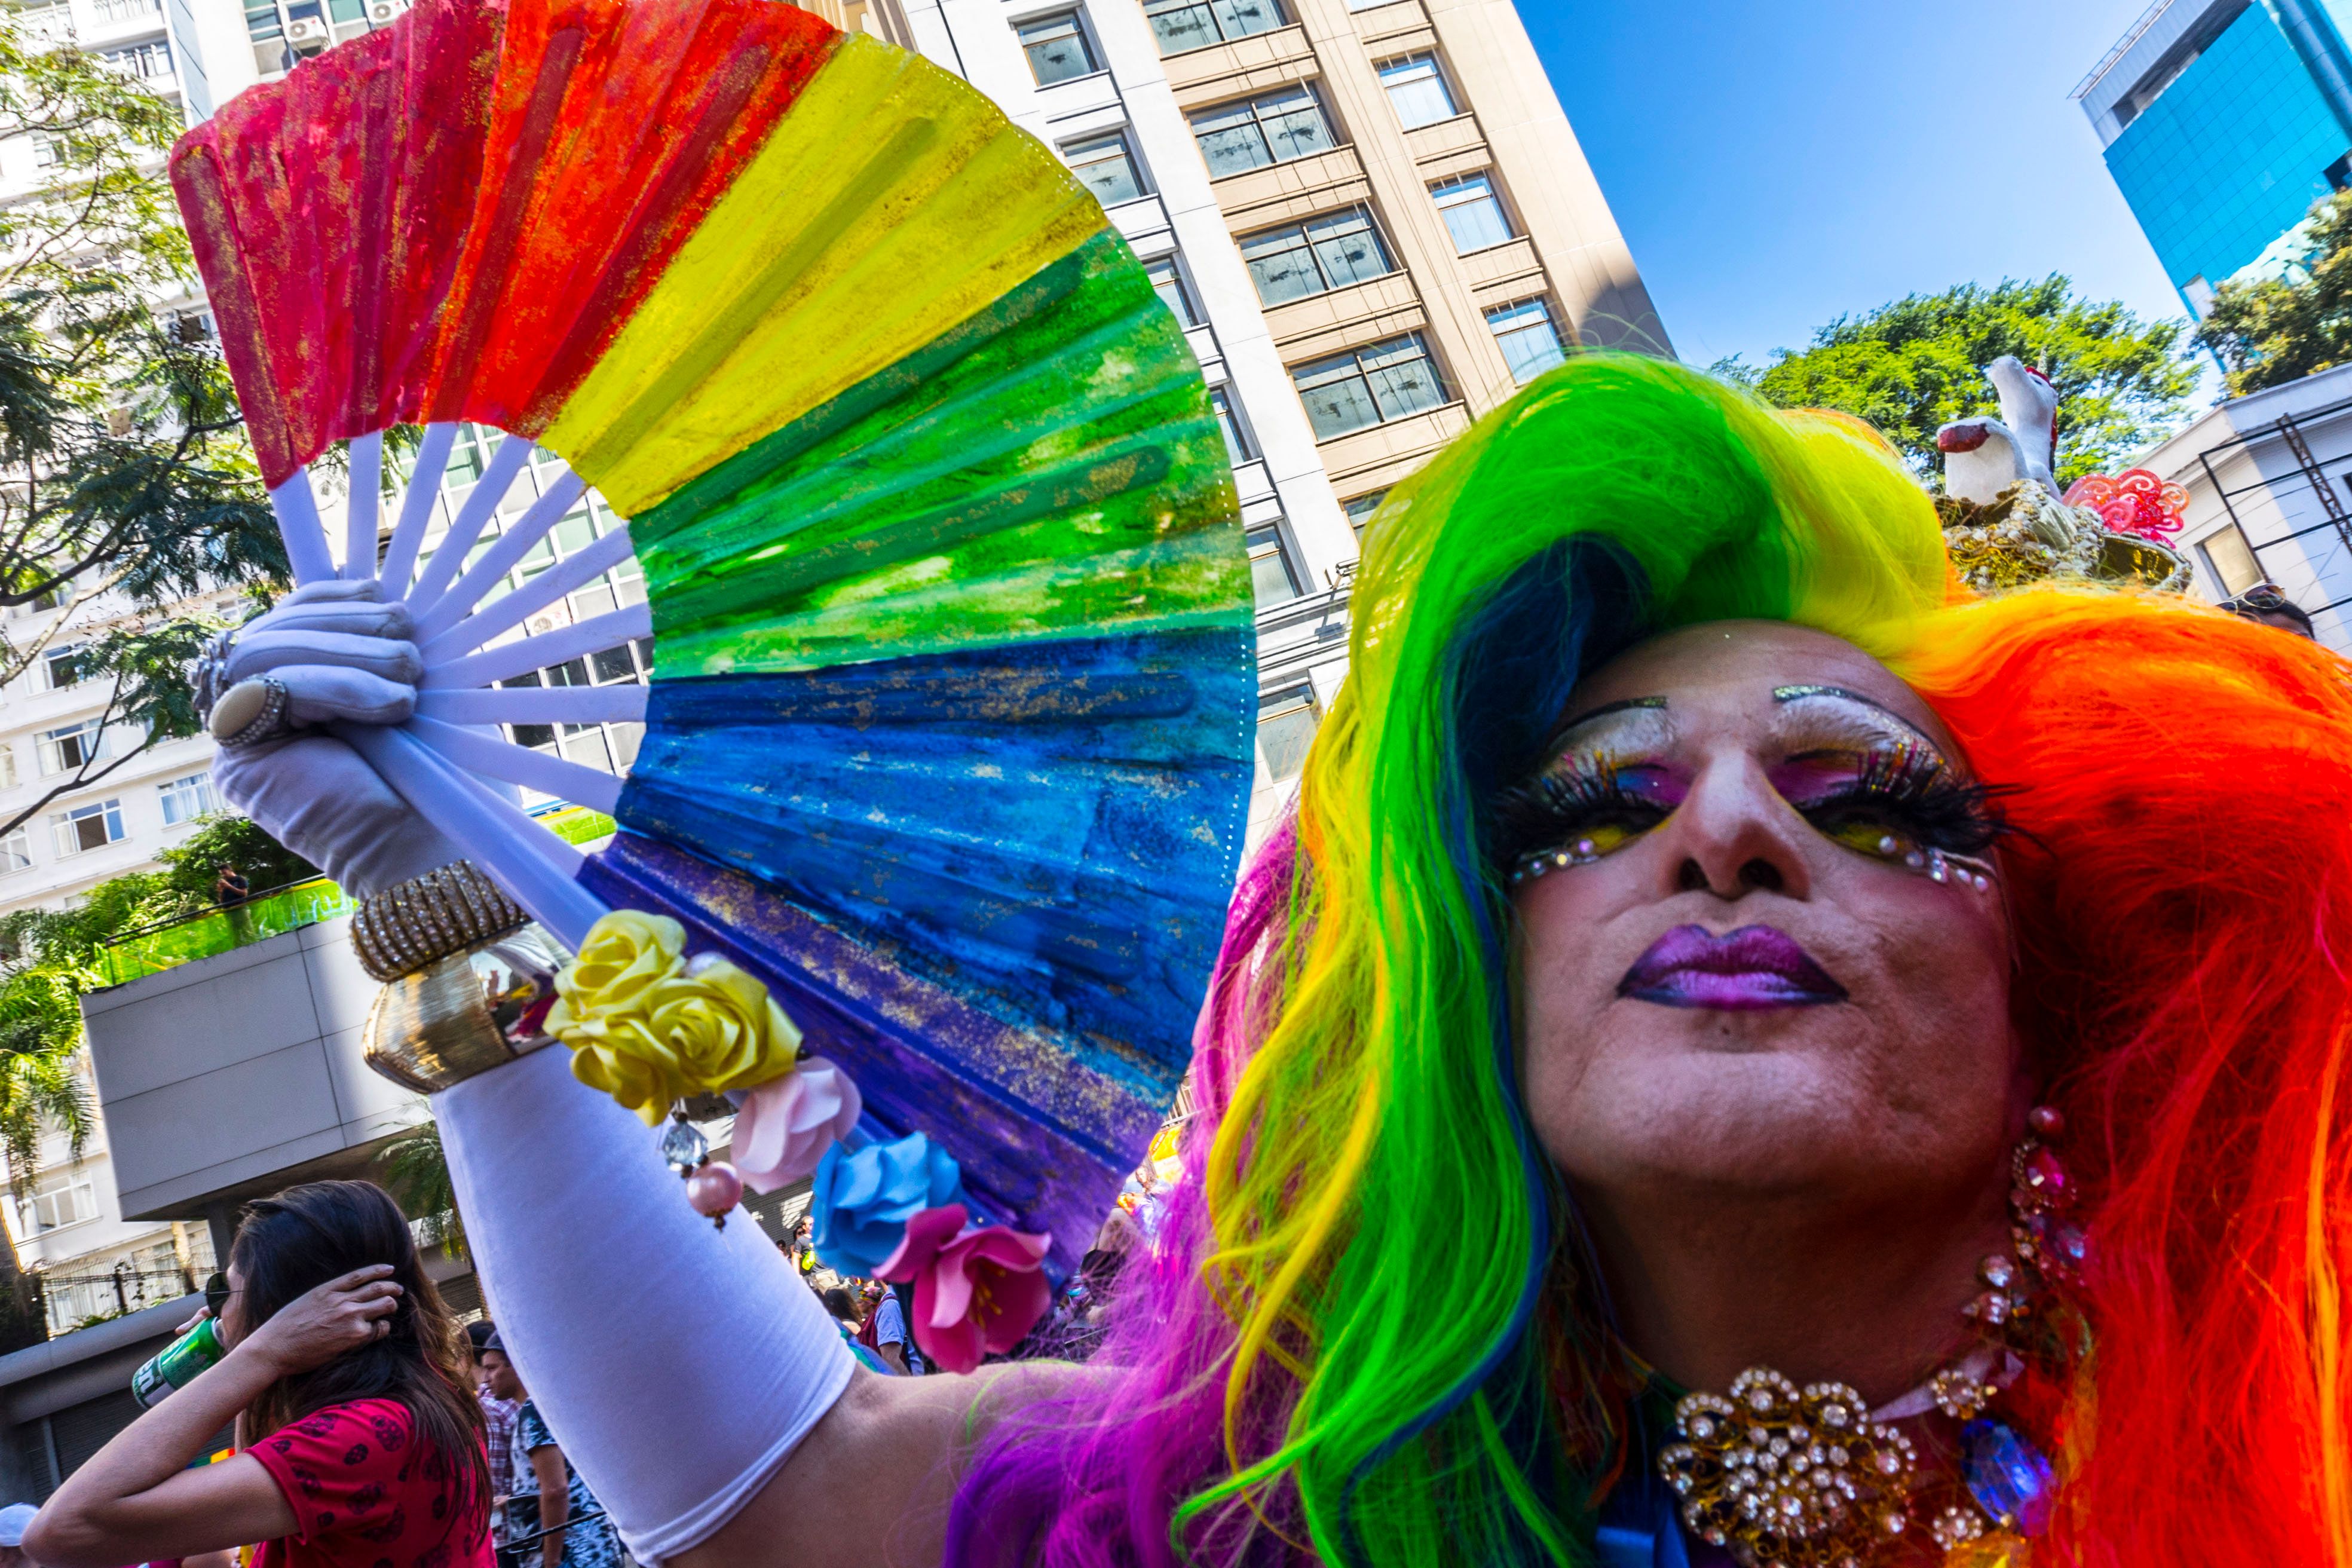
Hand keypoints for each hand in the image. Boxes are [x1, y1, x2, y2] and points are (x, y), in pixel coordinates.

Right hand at [207, 582, 464, 895]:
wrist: (440, 854)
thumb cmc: (447, 781)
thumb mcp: (424, 694)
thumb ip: (388, 647)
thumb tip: (388, 592)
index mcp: (303, 690)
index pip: (290, 618)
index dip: (329, 596)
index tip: (381, 590)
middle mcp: (263, 712)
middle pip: (272, 629)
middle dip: (345, 623)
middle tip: (408, 643)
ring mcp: (243, 737)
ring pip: (263, 653)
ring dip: (346, 653)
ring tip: (408, 679)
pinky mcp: (237, 761)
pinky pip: (267, 690)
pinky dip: (335, 684)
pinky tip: (390, 705)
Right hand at [234, 1265, 401, 1377]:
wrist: (274, 1348)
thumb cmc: (283, 1329)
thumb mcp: (304, 1301)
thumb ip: (326, 1296)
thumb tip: (341, 1295)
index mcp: (327, 1289)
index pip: (361, 1275)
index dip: (379, 1270)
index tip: (390, 1269)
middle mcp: (342, 1300)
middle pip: (379, 1288)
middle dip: (393, 1288)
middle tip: (398, 1290)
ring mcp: (350, 1317)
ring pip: (385, 1305)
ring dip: (391, 1306)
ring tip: (391, 1309)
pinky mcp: (354, 1336)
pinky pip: (379, 1329)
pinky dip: (383, 1328)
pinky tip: (380, 1329)